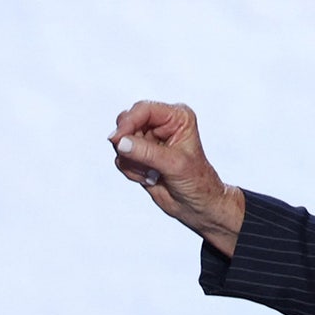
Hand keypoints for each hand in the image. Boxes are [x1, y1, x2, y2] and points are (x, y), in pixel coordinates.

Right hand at [109, 101, 244, 256]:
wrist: (197, 204)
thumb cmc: (196, 181)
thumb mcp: (175, 164)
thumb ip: (147, 152)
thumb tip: (120, 141)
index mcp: (177, 117)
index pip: (144, 110)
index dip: (128, 122)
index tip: (117, 139)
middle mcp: (162, 124)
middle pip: (127, 122)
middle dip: (129, 144)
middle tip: (142, 163)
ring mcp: (149, 139)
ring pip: (121, 141)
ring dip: (132, 161)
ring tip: (152, 173)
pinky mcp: (140, 155)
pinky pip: (120, 157)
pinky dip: (131, 170)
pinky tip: (149, 178)